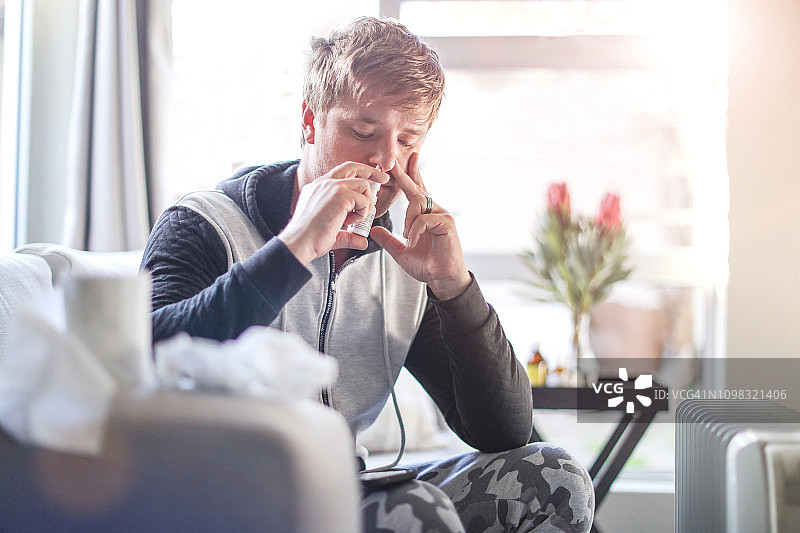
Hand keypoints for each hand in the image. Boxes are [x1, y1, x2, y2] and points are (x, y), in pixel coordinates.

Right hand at [279, 162, 387, 264]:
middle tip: (383, 178)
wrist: (300, 243)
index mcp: (318, 188)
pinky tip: (350, 223)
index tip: (372, 180)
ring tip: (355, 219)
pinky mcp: (340, 195)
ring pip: (363, 185)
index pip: (342, 172)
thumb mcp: (332, 233)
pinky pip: (364, 200)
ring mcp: (332, 187)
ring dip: (365, 204)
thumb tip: (362, 241)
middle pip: (353, 167)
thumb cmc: (310, 239)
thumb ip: (349, 234)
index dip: (358, 174)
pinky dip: (362, 214)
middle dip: (371, 171)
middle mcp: (324, 183)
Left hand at [369, 153, 470, 299]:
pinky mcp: (446, 223)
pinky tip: (413, 241)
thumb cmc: (427, 265)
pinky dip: (414, 230)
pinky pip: (424, 219)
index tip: (398, 163)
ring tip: (408, 237)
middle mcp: (434, 211)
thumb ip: (389, 240)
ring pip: (418, 203)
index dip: (408, 176)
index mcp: (424, 215)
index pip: (415, 191)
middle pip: (417, 188)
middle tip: (393, 162)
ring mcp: (441, 215)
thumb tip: (373, 231)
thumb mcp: (402, 252)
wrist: (442, 279)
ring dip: (408, 219)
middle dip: (405, 174)